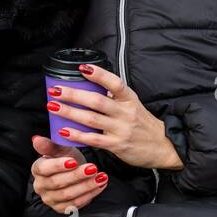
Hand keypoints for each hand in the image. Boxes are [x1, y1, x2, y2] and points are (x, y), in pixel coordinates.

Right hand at [30, 134, 107, 213]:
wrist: (73, 172)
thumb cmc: (66, 158)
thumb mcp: (60, 149)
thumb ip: (49, 145)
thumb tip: (36, 138)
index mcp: (37, 169)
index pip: (44, 169)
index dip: (58, 166)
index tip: (73, 161)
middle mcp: (40, 186)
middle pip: (57, 183)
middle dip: (76, 175)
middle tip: (93, 168)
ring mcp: (50, 199)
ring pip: (68, 195)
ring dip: (86, 186)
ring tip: (101, 177)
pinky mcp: (61, 208)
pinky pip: (75, 204)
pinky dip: (89, 195)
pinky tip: (100, 186)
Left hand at [46, 63, 183, 170]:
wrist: (163, 147)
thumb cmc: (143, 125)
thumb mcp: (133, 105)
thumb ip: (115, 97)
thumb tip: (93, 85)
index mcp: (129, 99)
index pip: (115, 83)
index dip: (99, 74)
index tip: (83, 68)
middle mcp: (126, 112)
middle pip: (96, 101)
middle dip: (73, 94)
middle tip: (55, 90)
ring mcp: (121, 129)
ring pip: (91, 119)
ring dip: (70, 112)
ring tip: (53, 106)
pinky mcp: (117, 145)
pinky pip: (94, 139)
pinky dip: (77, 135)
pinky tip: (63, 131)